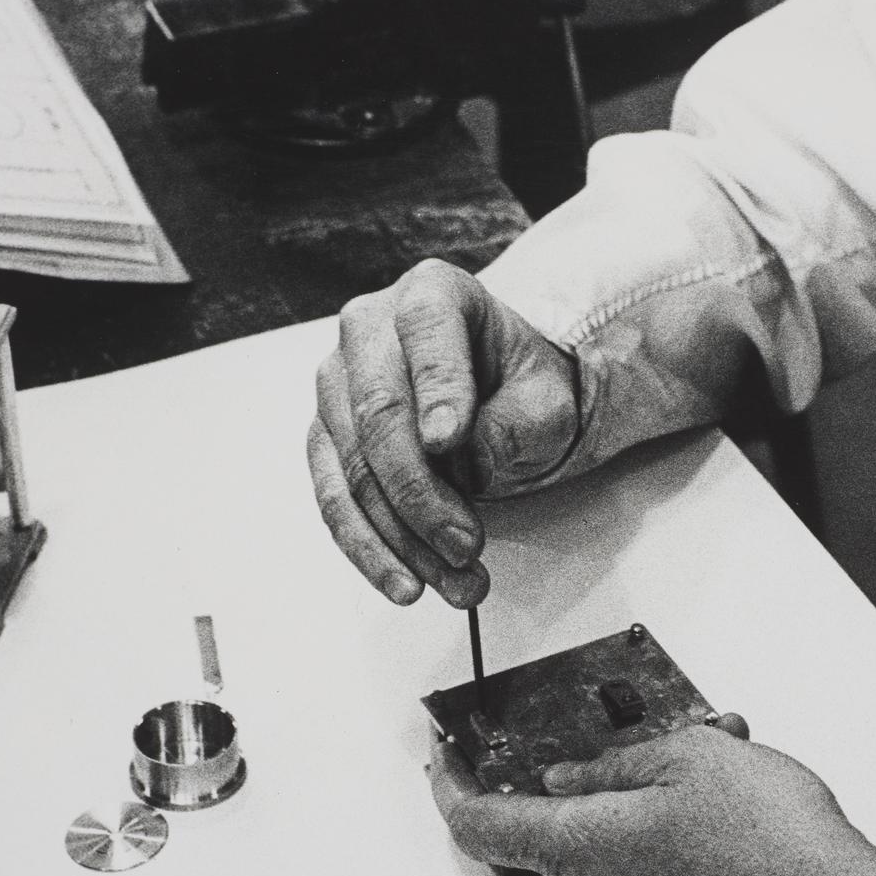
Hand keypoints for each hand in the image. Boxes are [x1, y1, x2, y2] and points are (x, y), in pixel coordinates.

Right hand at [308, 259, 581, 608]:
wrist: (505, 404)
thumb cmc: (524, 390)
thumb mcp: (548, 399)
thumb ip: (516, 421)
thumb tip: (464, 459)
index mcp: (432, 294)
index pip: (426, 334)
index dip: (436, 391)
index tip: (450, 443)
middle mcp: (369, 327)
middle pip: (378, 414)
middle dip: (421, 494)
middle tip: (466, 544)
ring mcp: (338, 383)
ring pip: (354, 469)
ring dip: (401, 538)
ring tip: (454, 582)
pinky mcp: (327, 436)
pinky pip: (334, 499)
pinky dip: (370, 548)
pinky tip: (404, 582)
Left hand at [429, 722, 875, 875]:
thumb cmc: (768, 839)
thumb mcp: (686, 759)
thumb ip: (612, 767)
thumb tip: (570, 781)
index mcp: (575, 848)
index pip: (476, 825)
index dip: (449, 786)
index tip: (444, 754)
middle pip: (531, 839)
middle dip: (558, 780)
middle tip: (582, 739)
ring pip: (592, 849)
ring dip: (622, 799)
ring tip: (694, 747)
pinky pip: (631, 873)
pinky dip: (651, 830)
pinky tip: (710, 790)